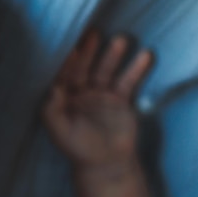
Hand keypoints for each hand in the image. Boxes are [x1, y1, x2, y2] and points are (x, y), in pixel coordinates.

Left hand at [43, 31, 152, 172]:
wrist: (105, 164)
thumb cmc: (77, 148)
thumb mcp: (59, 132)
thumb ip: (52, 111)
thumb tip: (53, 87)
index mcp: (62, 99)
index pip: (63, 75)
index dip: (68, 62)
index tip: (74, 48)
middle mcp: (79, 92)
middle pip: (84, 68)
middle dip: (88, 51)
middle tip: (94, 33)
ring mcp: (100, 94)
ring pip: (105, 70)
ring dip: (112, 55)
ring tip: (121, 40)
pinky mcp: (119, 99)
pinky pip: (127, 81)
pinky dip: (135, 69)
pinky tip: (145, 55)